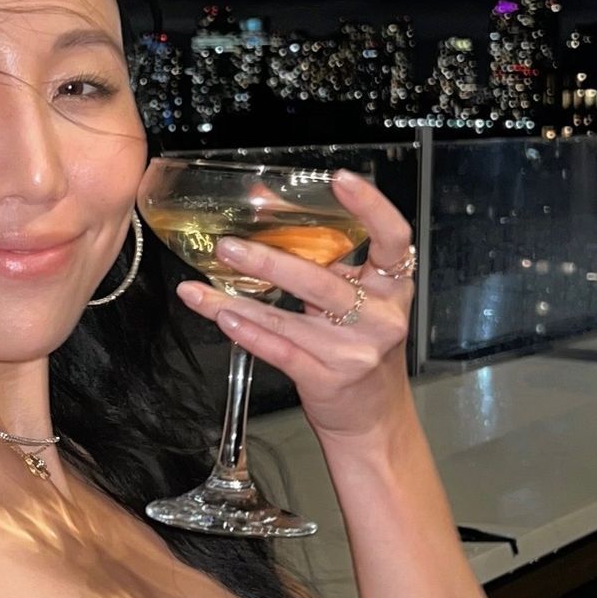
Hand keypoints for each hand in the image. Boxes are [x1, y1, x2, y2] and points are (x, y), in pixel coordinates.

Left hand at [174, 168, 415, 449]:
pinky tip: (222, 318)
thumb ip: (326, 258)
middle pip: (322, 282)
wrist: (373, 417)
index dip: (371, 207)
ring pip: (289, 319)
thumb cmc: (361, 346)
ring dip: (239, 301)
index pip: (392, 238)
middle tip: (228, 246)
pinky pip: (280, 350)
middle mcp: (380, 317)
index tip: (340, 180)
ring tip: (203, 285)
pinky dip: (248, 333)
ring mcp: (354, 351)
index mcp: (392, 286)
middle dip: (270, 262)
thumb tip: (266, 202)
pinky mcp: (327, 378)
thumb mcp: (357, 299)